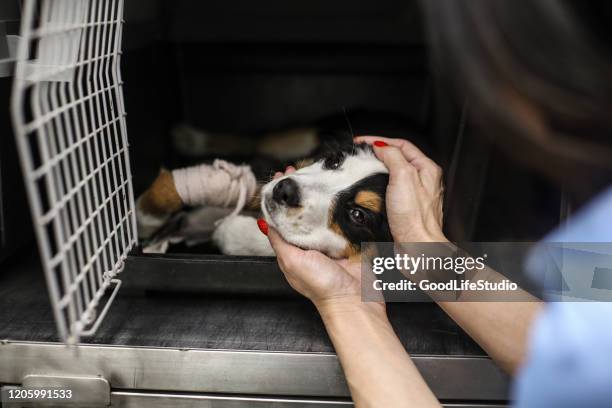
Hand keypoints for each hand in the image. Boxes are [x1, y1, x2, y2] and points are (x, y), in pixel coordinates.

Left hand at [261, 167, 384, 313]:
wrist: (355, 302)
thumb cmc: (322, 287)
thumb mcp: (292, 262)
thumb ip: (279, 242)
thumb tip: (262, 222)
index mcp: (296, 249)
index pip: (284, 218)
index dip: (282, 198)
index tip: (282, 178)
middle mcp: (314, 243)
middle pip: (305, 210)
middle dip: (304, 190)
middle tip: (302, 169)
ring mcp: (334, 240)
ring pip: (326, 211)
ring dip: (325, 194)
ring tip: (321, 174)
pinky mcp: (352, 239)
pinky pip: (347, 218)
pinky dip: (345, 205)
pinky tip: (343, 190)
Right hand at [355, 136, 446, 242]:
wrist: (417, 248)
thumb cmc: (415, 218)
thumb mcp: (403, 176)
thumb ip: (393, 156)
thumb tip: (381, 146)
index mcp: (427, 169)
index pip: (401, 145)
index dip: (380, 141)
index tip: (362, 142)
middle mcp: (423, 181)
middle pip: (398, 159)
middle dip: (378, 154)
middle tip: (360, 155)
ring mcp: (415, 196)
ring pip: (393, 176)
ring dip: (376, 171)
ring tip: (362, 170)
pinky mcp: (405, 210)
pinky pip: (389, 192)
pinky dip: (378, 188)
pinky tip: (369, 191)